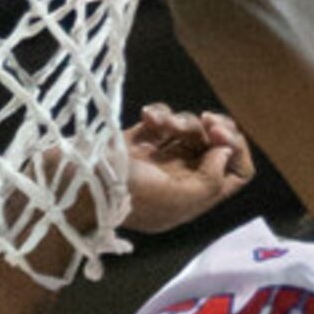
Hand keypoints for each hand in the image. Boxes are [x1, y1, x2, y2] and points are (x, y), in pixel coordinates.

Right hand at [122, 105, 252, 232]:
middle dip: (214, 128)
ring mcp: (160, 159)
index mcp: (193, 198)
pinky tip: (147, 117)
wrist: (77, 183)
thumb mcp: (178, 199)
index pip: (236, 174)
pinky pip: (163, 120)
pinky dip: (160, 114)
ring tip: (162, 125)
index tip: (218, 135)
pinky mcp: (140, 141)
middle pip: (217, 147)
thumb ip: (211, 180)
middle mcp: (181, 179)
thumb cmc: (128, 196)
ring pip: (191, 130)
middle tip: (206, 120)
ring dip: (182, 121)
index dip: (236, 150)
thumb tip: (224, 153)